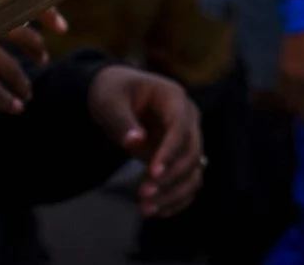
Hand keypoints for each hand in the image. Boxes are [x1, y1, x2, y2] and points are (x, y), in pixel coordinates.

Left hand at [87, 64, 205, 218]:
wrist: (116, 96)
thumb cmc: (112, 92)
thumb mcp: (109, 101)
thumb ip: (121, 120)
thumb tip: (135, 142)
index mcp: (174, 99)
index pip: (180, 127)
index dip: (170, 151)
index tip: (153, 173)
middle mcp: (187, 120)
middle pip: (192, 152)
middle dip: (170, 177)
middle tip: (141, 195)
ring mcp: (185, 139)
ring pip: (194, 170)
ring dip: (174, 192)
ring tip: (146, 209)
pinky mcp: (178, 157)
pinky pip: (188, 180)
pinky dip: (178, 198)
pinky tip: (158, 212)